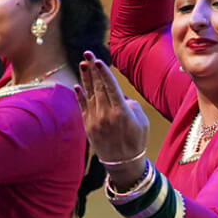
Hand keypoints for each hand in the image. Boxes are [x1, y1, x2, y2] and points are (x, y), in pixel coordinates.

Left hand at [75, 52, 151, 175]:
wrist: (123, 163)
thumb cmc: (136, 140)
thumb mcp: (141, 121)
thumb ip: (130, 105)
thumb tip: (118, 96)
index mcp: (121, 112)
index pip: (110, 87)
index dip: (103, 73)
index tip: (98, 60)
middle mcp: (106, 114)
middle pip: (98, 87)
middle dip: (92, 69)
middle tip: (87, 53)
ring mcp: (95, 120)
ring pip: (89, 95)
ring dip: (85, 78)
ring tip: (82, 63)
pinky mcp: (88, 126)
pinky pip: (82, 108)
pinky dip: (80, 96)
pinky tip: (77, 86)